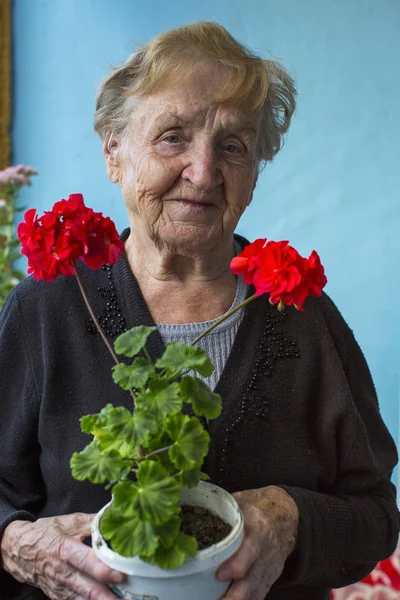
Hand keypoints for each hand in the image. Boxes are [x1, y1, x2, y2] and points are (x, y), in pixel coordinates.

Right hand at [0, 513, 125, 599]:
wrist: (19, 550)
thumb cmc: (46, 533)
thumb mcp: (70, 522)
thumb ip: (94, 522)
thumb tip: (116, 516)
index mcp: (65, 549)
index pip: (86, 561)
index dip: (103, 569)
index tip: (121, 575)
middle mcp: (63, 571)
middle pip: (88, 588)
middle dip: (107, 596)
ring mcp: (61, 587)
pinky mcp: (60, 596)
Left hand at [217, 486, 298, 599]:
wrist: (286, 516)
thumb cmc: (258, 507)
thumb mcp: (243, 501)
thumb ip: (223, 510)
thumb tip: (196, 510)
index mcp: (259, 529)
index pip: (250, 550)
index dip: (236, 565)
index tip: (220, 575)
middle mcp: (266, 552)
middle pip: (251, 580)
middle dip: (234, 595)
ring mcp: (268, 568)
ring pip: (254, 592)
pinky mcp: (269, 579)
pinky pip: (258, 595)